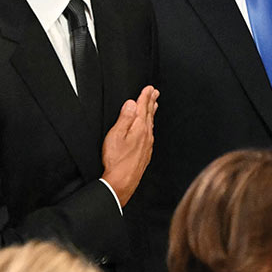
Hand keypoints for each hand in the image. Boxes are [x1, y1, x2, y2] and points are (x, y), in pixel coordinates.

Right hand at [101, 85, 157, 206]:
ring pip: (151, 124)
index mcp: (139, 128)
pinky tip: (149, 129)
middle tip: (155, 93)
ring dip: (152, 113)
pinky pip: (150, 134)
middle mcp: (146, 136)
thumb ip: (125, 118)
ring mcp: (147, 146)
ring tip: (154, 106)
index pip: (143, 108)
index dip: (145, 96)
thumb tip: (131, 103)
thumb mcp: (116, 135)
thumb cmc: (116, 161)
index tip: (149, 88)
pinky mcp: (145, 154)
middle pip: (149, 115)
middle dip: (151, 102)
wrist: (121, 183)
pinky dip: (150, 126)